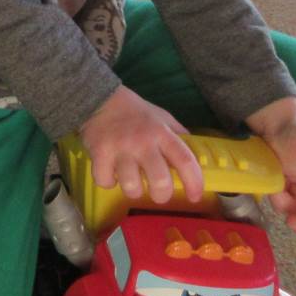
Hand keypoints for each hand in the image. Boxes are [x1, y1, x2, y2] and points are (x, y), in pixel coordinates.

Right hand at [80, 86, 202, 205]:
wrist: (100, 98)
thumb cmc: (136, 112)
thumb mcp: (162, 117)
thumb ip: (178, 135)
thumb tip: (196, 155)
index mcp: (162, 133)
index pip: (185, 161)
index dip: (194, 182)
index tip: (194, 196)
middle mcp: (143, 142)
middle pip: (160, 182)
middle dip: (162, 195)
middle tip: (158, 192)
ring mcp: (120, 148)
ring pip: (132, 187)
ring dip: (133, 190)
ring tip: (132, 182)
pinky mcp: (99, 153)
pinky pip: (105, 181)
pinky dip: (108, 182)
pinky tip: (111, 175)